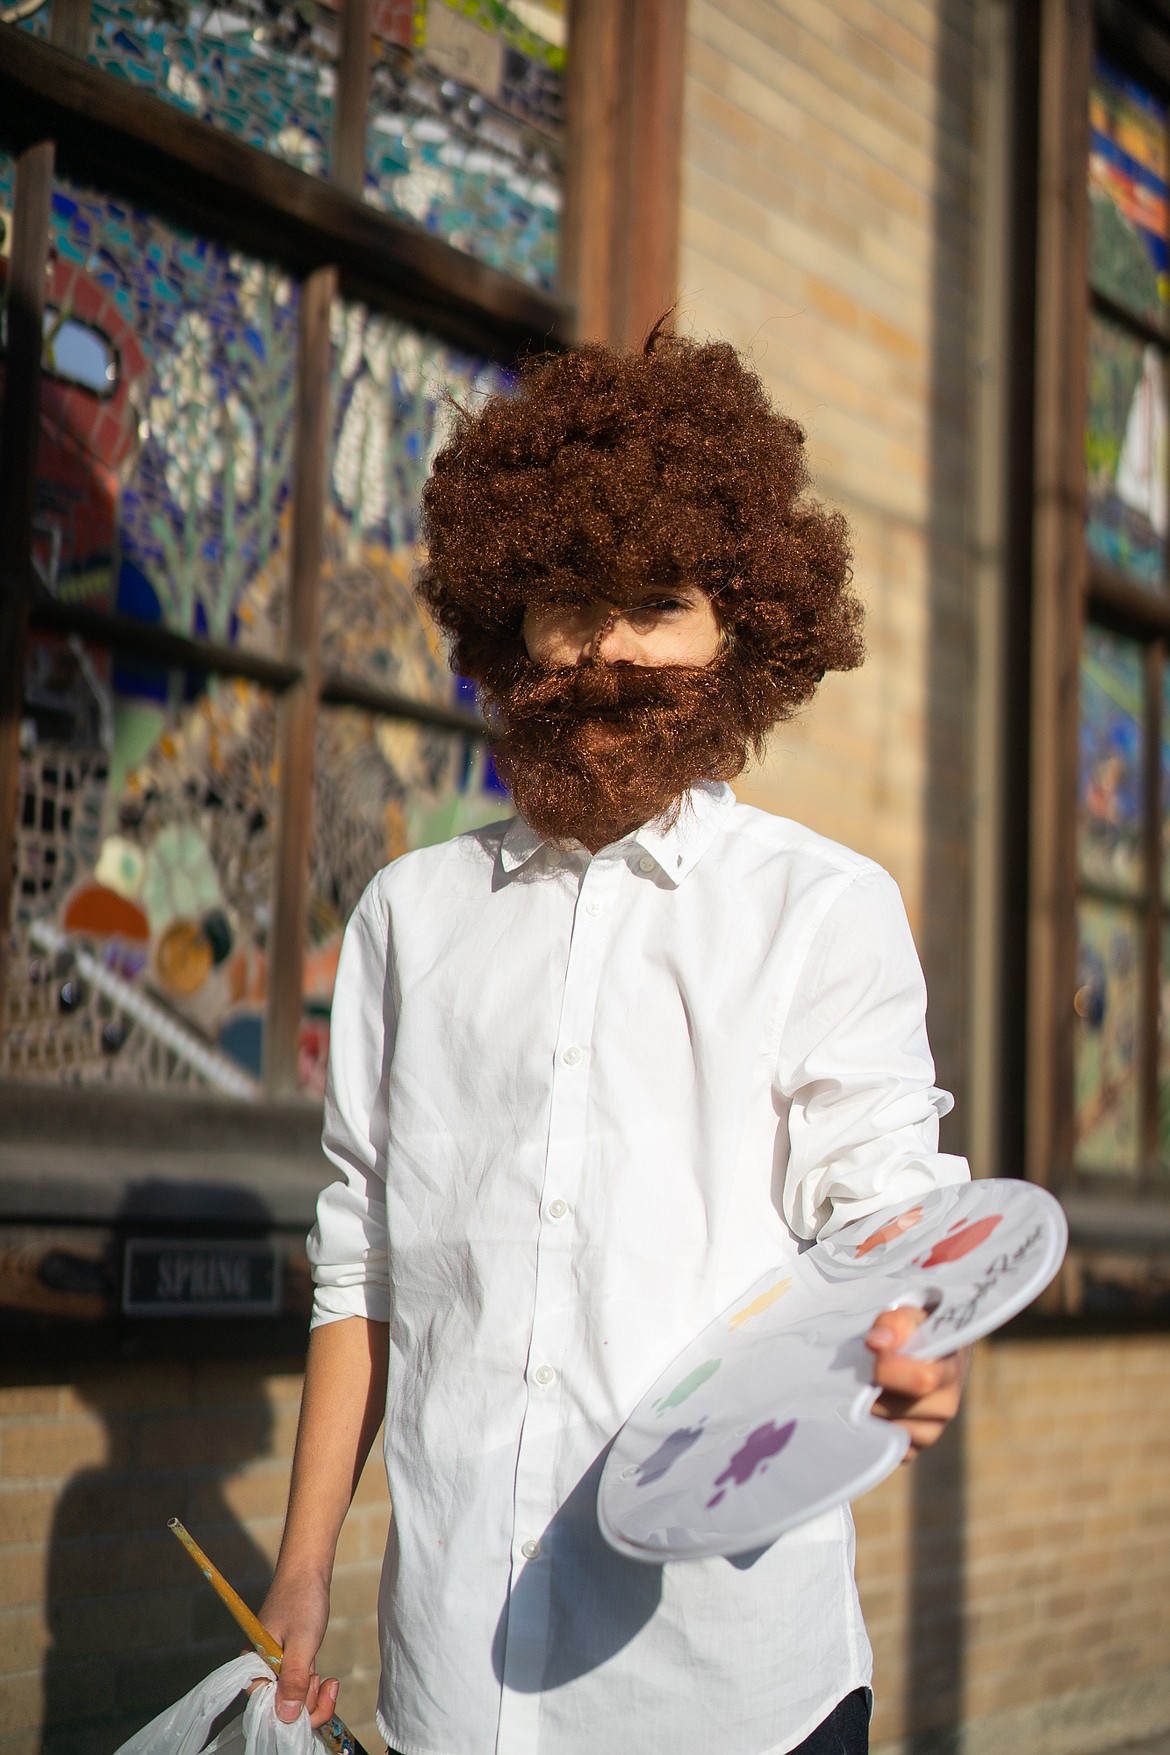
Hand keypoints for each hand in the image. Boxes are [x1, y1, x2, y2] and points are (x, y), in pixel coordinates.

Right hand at [255, 1570, 339, 1728]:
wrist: (307, 1570)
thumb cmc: (302, 1601)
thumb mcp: (302, 1644)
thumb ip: (293, 1681)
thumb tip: (286, 1718)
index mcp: (254, 1667)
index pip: (266, 1709)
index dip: (291, 1715)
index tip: (314, 1696)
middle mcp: (260, 1670)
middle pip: (280, 1709)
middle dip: (306, 1706)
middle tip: (322, 1682)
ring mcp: (275, 1666)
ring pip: (292, 1700)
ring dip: (312, 1696)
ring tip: (325, 1677)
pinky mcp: (287, 1661)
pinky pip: (298, 1687)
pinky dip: (312, 1686)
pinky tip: (325, 1677)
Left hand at [865, 1305, 966, 1458]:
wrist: (922, 1353)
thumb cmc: (913, 1333)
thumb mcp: (906, 1317)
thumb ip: (894, 1325)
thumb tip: (877, 1344)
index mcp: (949, 1370)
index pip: (922, 1381)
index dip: (890, 1369)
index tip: (872, 1352)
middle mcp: (946, 1405)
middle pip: (897, 1409)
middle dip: (873, 1390)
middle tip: (865, 1372)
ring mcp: (931, 1431)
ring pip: (890, 1432)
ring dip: (871, 1411)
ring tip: (869, 1389)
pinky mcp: (914, 1448)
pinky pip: (887, 1450)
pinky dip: (874, 1433)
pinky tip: (873, 1410)